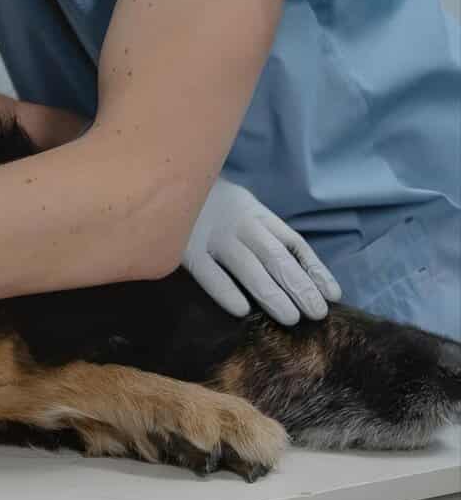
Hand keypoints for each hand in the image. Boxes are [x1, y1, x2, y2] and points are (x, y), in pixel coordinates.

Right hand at [181, 178, 341, 324]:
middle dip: (299, 286)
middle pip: (275, 257)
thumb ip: (265, 231)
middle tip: (316, 314)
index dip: (314, 269)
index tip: (332, 296)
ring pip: (247, 266)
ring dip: (270, 292)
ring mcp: (212, 235)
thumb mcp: (244, 207)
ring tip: (290, 318)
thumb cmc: (212, 203)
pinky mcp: (185, 248)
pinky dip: (225, 290)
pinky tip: (241, 311)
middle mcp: (239, 223)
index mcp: (257, 213)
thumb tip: (302, 272)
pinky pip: (207, 272)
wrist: (167, 182)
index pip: (293, 243)